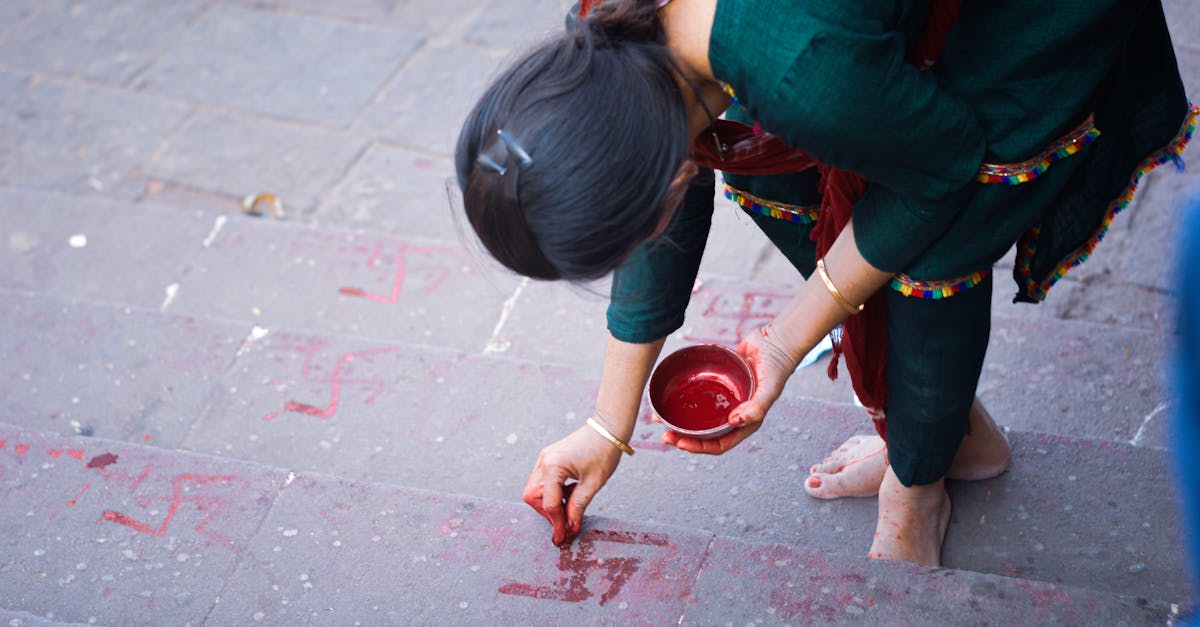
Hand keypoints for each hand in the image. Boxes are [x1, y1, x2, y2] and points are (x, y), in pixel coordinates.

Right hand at [521, 423, 624, 545]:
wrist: (607, 428)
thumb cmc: (603, 452)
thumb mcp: (593, 483)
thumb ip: (578, 507)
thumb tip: (570, 528)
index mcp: (553, 467)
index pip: (549, 504)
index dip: (557, 524)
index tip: (563, 539)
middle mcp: (544, 461)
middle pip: (533, 497)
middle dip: (547, 513)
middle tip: (566, 522)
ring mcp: (544, 458)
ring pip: (535, 490)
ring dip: (549, 503)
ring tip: (571, 506)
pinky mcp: (549, 458)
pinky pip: (542, 481)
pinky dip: (552, 493)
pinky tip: (570, 493)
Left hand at [662, 324, 800, 454]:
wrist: (776, 341)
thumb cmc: (777, 368)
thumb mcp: (769, 390)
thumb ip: (756, 408)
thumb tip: (734, 422)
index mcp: (744, 423)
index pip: (718, 444)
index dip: (698, 447)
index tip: (679, 443)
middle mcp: (732, 414)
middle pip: (704, 434)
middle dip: (683, 438)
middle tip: (663, 435)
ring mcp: (723, 400)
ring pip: (697, 416)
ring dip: (679, 420)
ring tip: (658, 418)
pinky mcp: (717, 383)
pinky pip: (698, 394)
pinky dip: (683, 396)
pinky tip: (668, 393)